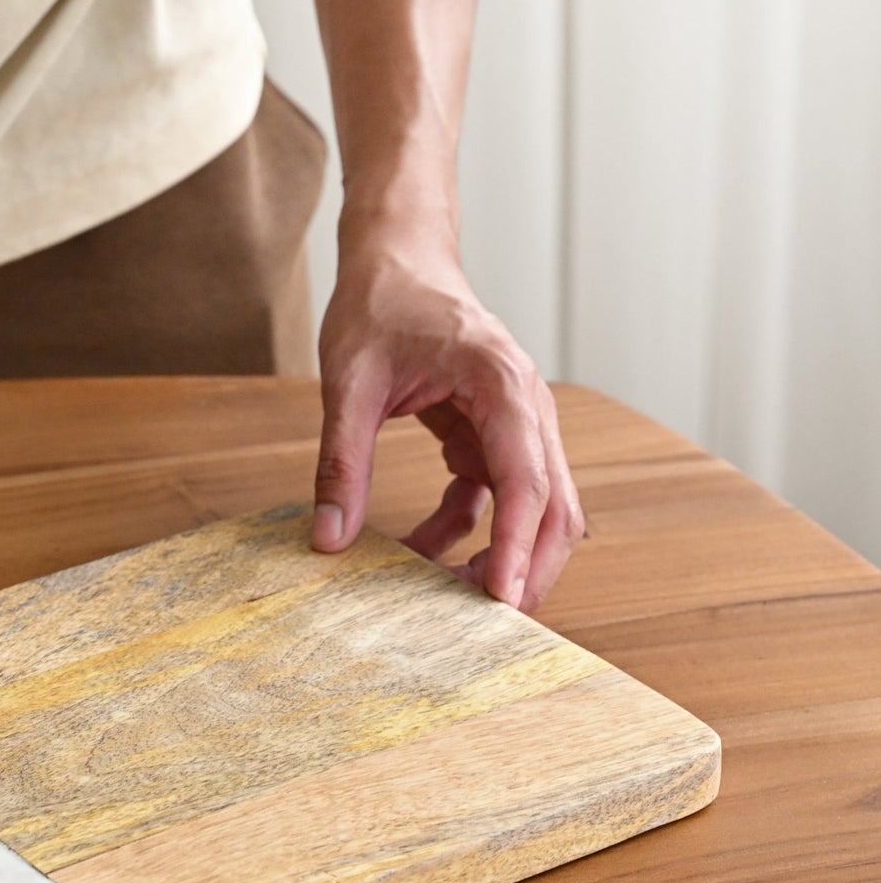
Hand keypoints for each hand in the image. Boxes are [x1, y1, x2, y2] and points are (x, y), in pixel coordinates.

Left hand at [311, 231, 583, 611]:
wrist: (396, 254)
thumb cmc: (379, 302)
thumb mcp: (347, 382)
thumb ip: (341, 461)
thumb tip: (328, 538)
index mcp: (501, 383)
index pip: (526, 481)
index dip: (516, 546)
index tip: (498, 600)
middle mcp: (525, 405)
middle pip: (554, 505)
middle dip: (529, 568)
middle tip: (491, 628)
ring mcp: (515, 420)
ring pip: (534, 506)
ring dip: (502, 554)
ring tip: (450, 603)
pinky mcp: (492, 431)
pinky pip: (493, 494)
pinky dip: (467, 529)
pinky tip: (421, 550)